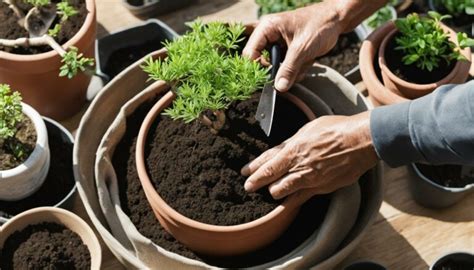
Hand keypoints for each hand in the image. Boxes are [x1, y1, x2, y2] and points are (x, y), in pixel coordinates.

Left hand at [242, 111, 377, 198]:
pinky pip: (301, 198)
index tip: (244, 173)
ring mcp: (311, 180)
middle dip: (257, 184)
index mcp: (294, 150)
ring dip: (275, 192)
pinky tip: (287, 201)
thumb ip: (291, 143)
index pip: (267, 163)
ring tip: (270, 190)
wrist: (361, 141)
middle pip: (270, 180)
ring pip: (283, 192)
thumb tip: (278, 150)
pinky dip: (292, 200)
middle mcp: (299, 167)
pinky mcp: (322, 189)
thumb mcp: (308, 129)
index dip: (253, 170)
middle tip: (250, 186)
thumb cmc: (336, 129)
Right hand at [243, 2, 343, 91]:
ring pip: (277, 67)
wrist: (338, 20)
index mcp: (267, 28)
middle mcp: (270, 36)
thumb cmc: (319, 25)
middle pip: (263, 62)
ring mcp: (280, 44)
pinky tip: (308, 62)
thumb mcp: (302, 49)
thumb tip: (279, 88)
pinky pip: (288, 67)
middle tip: (292, 70)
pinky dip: (298, 69)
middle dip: (279, 71)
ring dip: (291, 71)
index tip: (268, 78)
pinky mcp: (290, 50)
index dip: (256, 67)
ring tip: (304, 63)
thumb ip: (288, 69)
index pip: (250, 53)